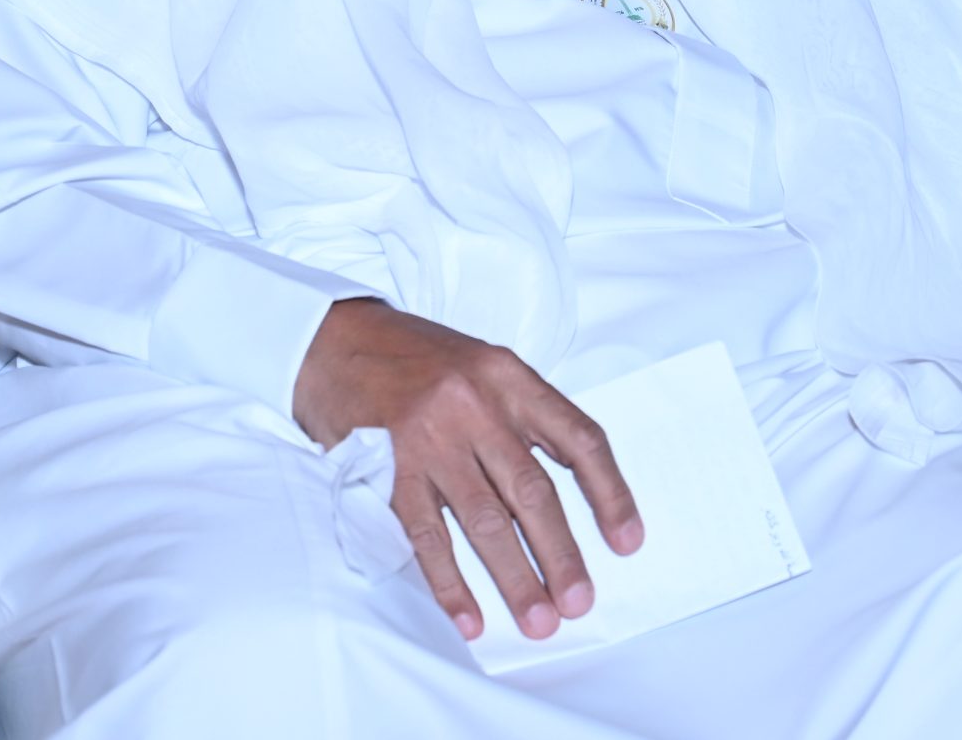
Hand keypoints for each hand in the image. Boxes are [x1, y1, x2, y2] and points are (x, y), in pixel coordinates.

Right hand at [293, 299, 641, 641]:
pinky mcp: (388, 468)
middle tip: (580, 603)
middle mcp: (476, 405)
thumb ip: (521, 418)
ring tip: (540, 620)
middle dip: (562, 555)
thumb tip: (560, 504)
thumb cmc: (416, 361)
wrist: (333, 341)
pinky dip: (450, 583)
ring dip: (516, 578)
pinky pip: (426, 535)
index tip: (628, 542)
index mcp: (509, 377)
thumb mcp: (480, 367)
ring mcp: (430, 438)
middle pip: (533, 491)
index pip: (578, 438)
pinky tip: (469, 618)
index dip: (610, 493)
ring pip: (485, 520)